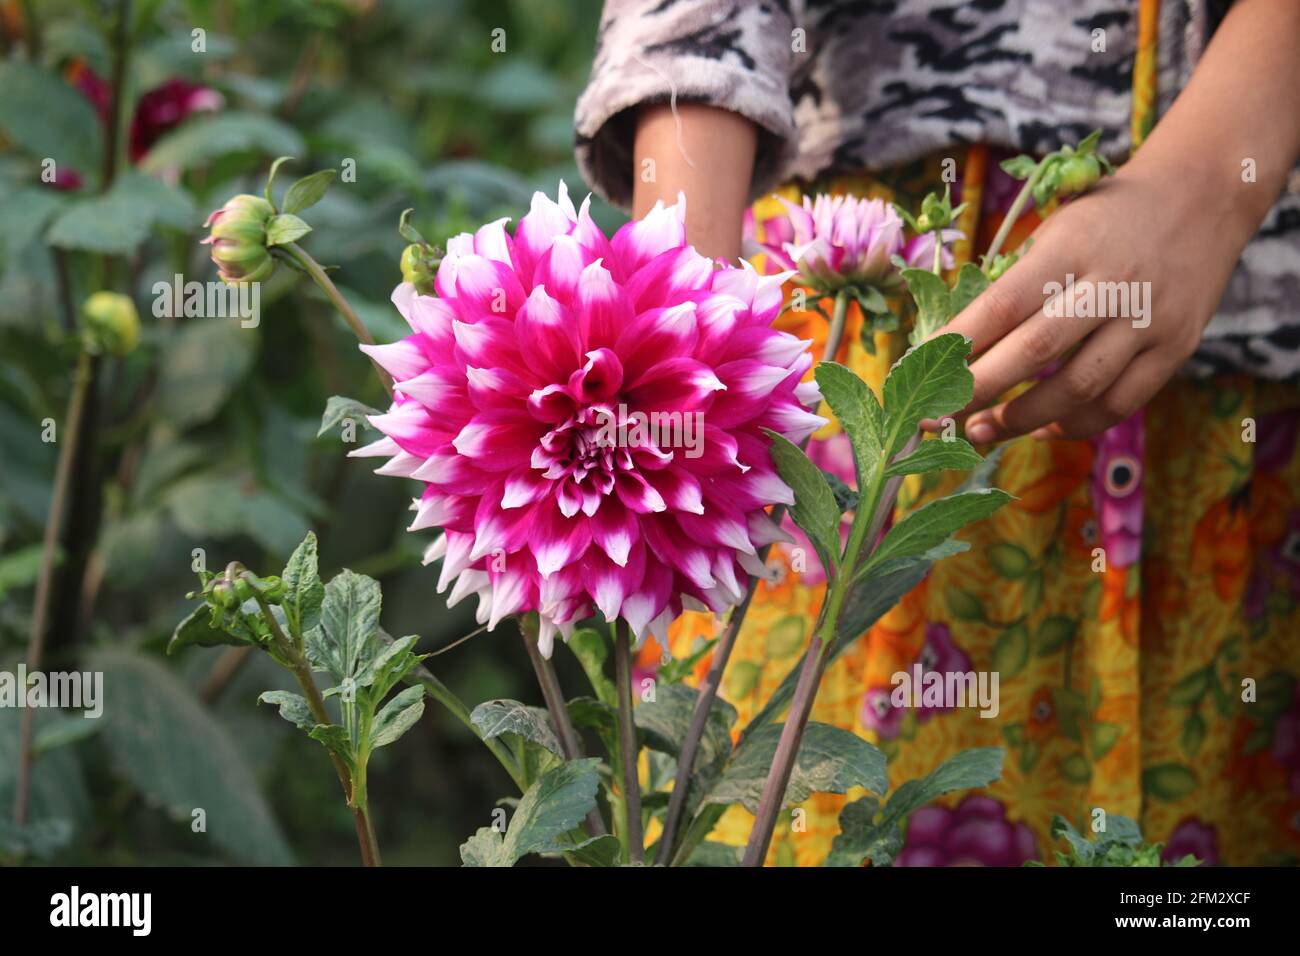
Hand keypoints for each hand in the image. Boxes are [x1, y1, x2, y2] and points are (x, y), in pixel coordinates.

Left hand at [931, 0, 1299, 442]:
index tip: (919, 374)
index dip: (956, 345)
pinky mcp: (1175, 348)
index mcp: (1069, 247)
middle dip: (978, 391)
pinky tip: (1040, 428)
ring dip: (1021, 418)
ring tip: (980, 430)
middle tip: (937, 416)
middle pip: (1034, 351)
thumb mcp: (1056, 230)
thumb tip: (954, 346)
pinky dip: (1074, 424)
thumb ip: (1016, 283)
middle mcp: (1112, 284)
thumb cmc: (1104, 220)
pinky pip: (1119, 403)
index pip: (1001, 305)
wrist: (1201, 197)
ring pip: (1078, 387)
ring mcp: (1148, 320)